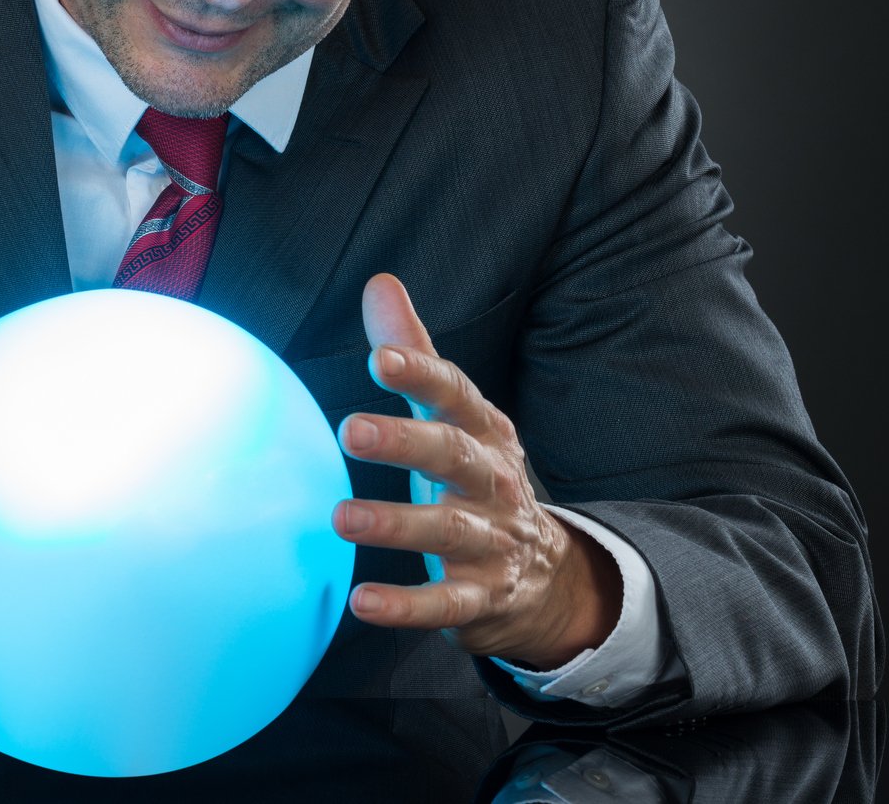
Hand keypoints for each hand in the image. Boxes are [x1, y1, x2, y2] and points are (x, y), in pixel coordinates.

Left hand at [329, 273, 619, 667]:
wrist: (548, 578)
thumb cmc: (478, 479)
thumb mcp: (455, 417)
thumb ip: (414, 355)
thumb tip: (379, 283)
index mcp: (484, 431)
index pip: (455, 394)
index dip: (420, 374)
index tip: (378, 359)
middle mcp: (494, 482)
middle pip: (454, 456)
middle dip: (405, 442)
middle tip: (349, 431)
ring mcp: (493, 542)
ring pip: (448, 529)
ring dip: (395, 524)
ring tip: (340, 518)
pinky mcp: (483, 598)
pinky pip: (446, 604)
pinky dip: (407, 606)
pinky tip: (362, 603)